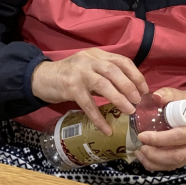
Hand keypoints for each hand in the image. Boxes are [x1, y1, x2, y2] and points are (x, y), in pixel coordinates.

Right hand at [31, 50, 147, 134]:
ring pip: (103, 85)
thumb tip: (130, 90)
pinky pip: (87, 104)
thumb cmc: (68, 75)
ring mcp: (79, 73)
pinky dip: (98, 117)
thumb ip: (105, 73)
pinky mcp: (70, 87)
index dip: (136, 75)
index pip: (122, 60)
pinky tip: (106, 129)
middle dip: (129, 86)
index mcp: (96, 55)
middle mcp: (89, 60)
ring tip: (129, 111)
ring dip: (119, 98)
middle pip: (114, 71)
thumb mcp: (88, 68)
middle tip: (138, 101)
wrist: (41, 78)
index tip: (144, 89)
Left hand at [134, 84, 185, 171]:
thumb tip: (155, 96)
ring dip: (156, 162)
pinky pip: (178, 163)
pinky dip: (162, 164)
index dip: (160, 139)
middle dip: (155, 155)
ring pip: (177, 164)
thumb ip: (172, 94)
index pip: (180, 137)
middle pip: (178, 156)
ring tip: (141, 153)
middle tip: (140, 147)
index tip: (143, 135)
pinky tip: (149, 158)